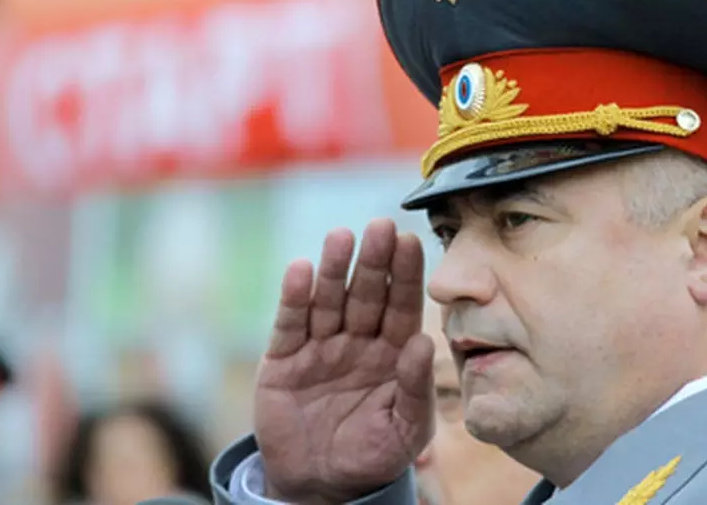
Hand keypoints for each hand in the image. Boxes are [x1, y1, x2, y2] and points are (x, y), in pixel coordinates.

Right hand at [254, 219, 434, 503]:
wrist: (320, 486)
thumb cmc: (373, 455)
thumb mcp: (406, 431)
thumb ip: (417, 390)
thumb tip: (423, 344)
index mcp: (392, 352)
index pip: (402, 305)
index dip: (406, 275)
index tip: (411, 241)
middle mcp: (357, 341)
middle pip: (367, 294)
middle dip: (374, 261)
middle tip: (381, 226)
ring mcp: (319, 347)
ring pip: (328, 300)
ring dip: (333, 269)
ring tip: (341, 237)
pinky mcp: (283, 360)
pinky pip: (290, 324)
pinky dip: (294, 298)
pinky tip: (300, 270)